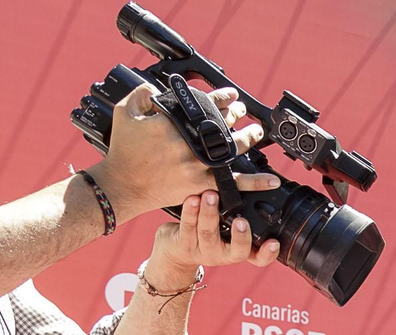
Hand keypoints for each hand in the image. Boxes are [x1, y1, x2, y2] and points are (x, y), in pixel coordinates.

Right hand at [94, 84, 280, 222]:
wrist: (122, 184)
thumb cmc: (123, 150)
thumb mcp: (125, 113)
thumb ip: (142, 94)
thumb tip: (156, 87)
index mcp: (172, 123)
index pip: (204, 104)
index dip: (221, 97)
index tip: (231, 94)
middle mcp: (188, 144)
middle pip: (221, 125)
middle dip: (236, 114)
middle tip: (243, 110)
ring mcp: (197, 166)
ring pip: (232, 149)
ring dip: (249, 138)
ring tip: (258, 132)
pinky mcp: (201, 185)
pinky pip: (233, 184)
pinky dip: (255, 183)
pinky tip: (273, 180)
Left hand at [145, 189, 282, 281]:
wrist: (175, 250)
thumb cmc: (206, 233)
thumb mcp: (226, 229)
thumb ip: (241, 215)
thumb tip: (261, 185)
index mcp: (239, 251)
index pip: (259, 258)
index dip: (268, 253)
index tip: (274, 242)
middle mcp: (224, 254)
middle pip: (238, 251)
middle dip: (240, 236)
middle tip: (241, 221)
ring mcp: (204, 251)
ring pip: (208, 233)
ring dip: (210, 213)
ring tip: (211, 196)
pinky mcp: (184, 244)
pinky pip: (187, 226)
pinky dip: (190, 211)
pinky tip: (192, 198)